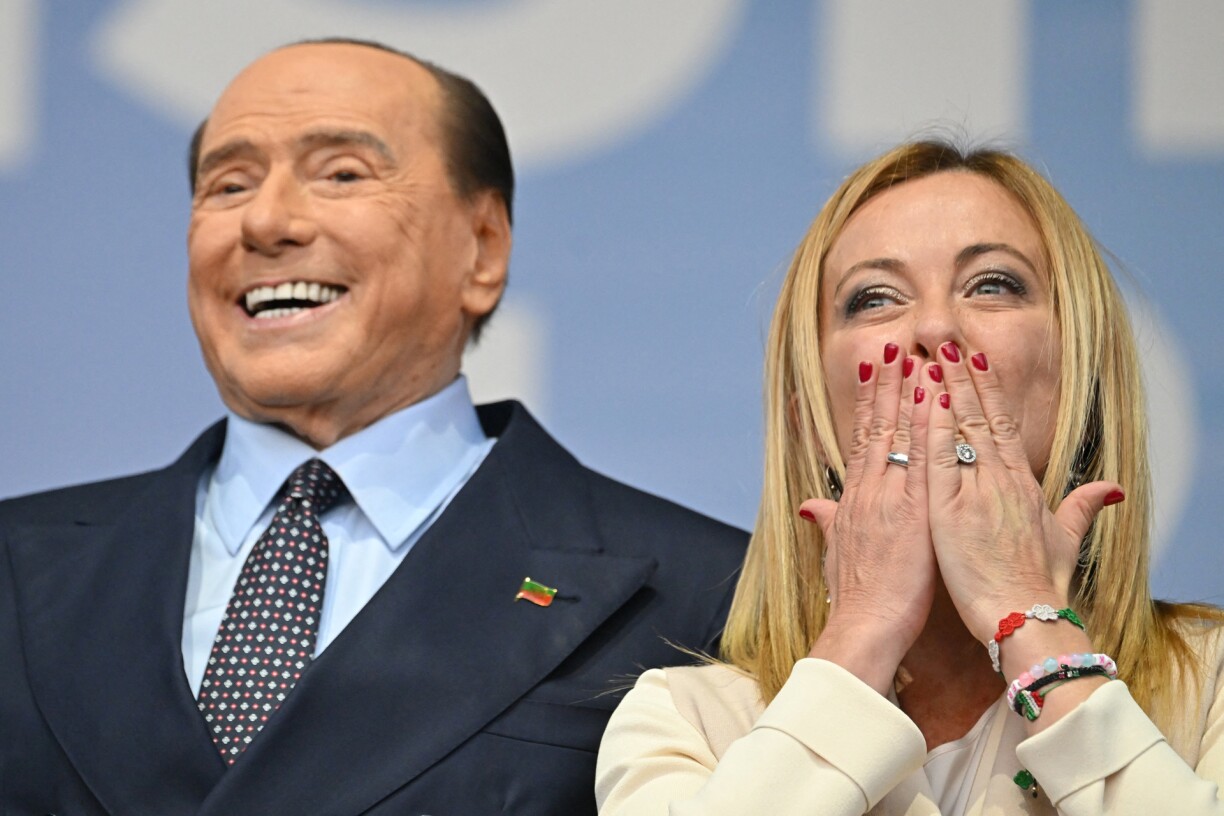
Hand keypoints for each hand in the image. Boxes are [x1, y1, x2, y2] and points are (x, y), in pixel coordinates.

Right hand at [802, 344, 938, 683]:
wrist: (864, 627)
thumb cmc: (855, 598)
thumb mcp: (836, 553)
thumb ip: (827, 523)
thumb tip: (811, 506)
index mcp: (855, 500)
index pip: (862, 440)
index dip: (867, 403)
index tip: (875, 371)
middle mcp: (869, 491)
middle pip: (876, 426)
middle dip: (884, 384)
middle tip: (893, 345)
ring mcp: (890, 497)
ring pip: (898, 434)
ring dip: (906, 393)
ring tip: (913, 355)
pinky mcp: (914, 510)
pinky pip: (922, 459)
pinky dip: (927, 427)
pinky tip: (933, 398)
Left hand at [923, 342, 1123, 642]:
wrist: (1027, 617)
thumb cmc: (1041, 584)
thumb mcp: (1066, 540)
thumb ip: (1082, 508)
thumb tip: (1111, 488)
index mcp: (1022, 484)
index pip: (1002, 424)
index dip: (988, 389)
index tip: (975, 358)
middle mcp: (1001, 480)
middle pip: (981, 415)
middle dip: (964, 376)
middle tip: (946, 341)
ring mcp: (976, 492)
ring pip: (960, 428)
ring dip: (944, 389)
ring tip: (930, 354)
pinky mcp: (950, 511)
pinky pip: (938, 459)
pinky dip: (932, 428)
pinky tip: (925, 400)